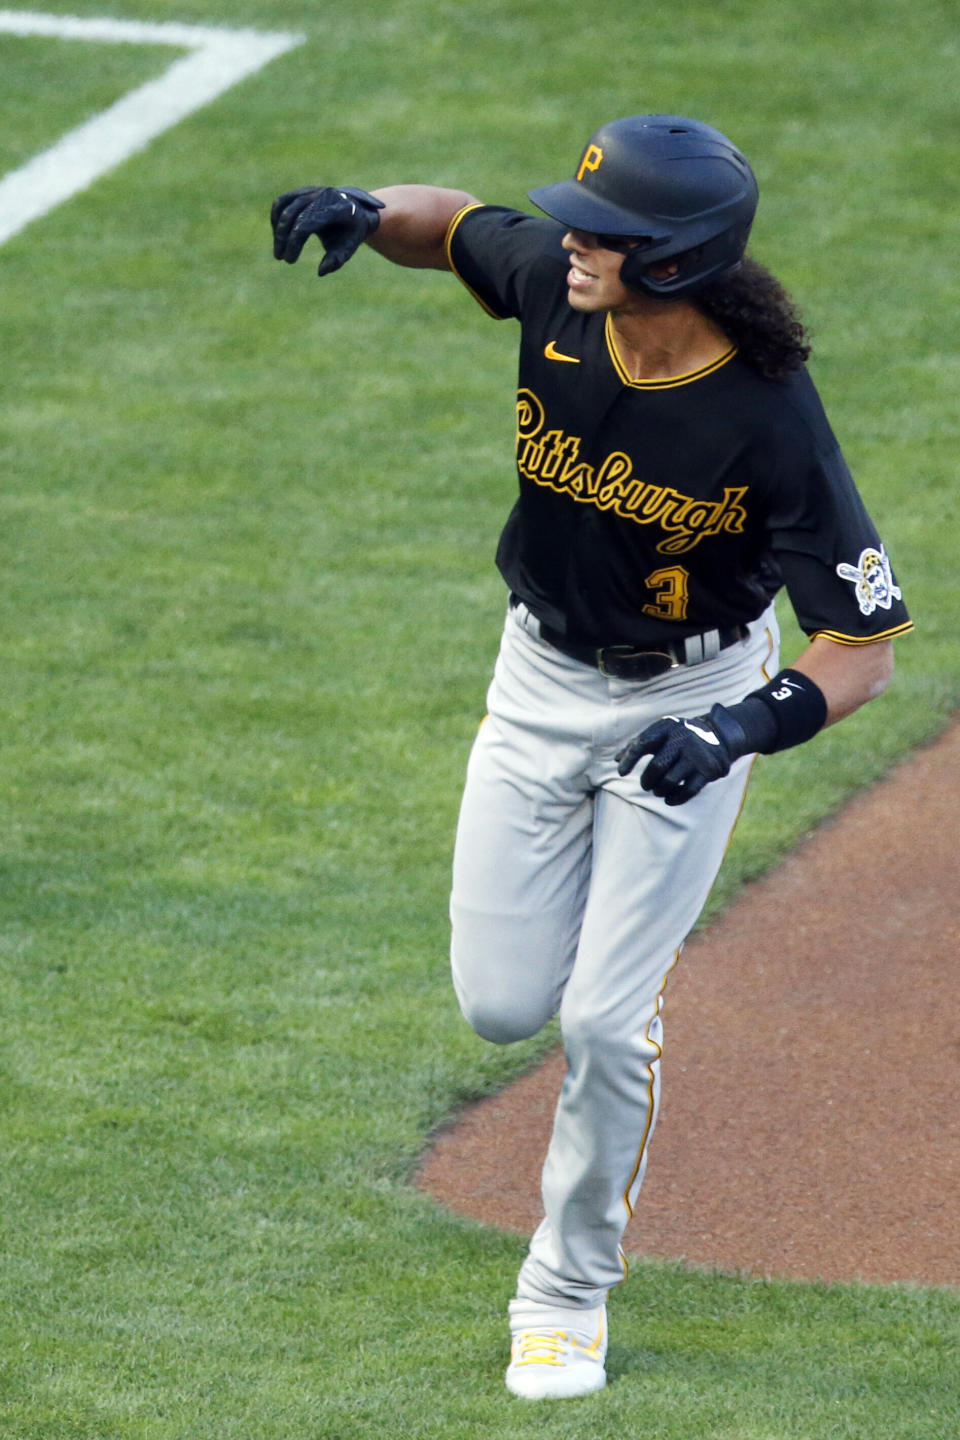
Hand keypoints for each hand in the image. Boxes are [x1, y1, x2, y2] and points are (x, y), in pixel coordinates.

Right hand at [270, 185, 384, 275]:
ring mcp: (311, 191)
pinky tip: (279, 236)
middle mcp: (322, 195)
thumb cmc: (350, 234)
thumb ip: (337, 260)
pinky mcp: (301, 191)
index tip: (290, 260)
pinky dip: (276, 219)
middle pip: (292, 213)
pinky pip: (281, 202)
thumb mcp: (348, 248)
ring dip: (277, 229)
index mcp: (337, 208)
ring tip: (278, 249)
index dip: (294, 241)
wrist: (355, 211)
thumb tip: (321, 271)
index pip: (306, 222)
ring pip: (283, 205)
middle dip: (283, 237)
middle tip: (280, 257)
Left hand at [615, 704, 749, 805]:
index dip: (629, 760)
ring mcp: (696, 754)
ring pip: (670, 781)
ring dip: (659, 790)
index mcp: (667, 727)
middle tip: (646, 785)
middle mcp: (682, 738)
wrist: (719, 735)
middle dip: (647, 781)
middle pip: (657, 767)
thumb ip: (637, 744)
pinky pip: (688, 791)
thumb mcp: (660, 733)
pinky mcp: (708, 769)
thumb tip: (616, 760)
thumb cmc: (679, 737)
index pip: (642, 743)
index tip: (621, 773)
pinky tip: (669, 799)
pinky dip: (675, 799)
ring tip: (657, 790)